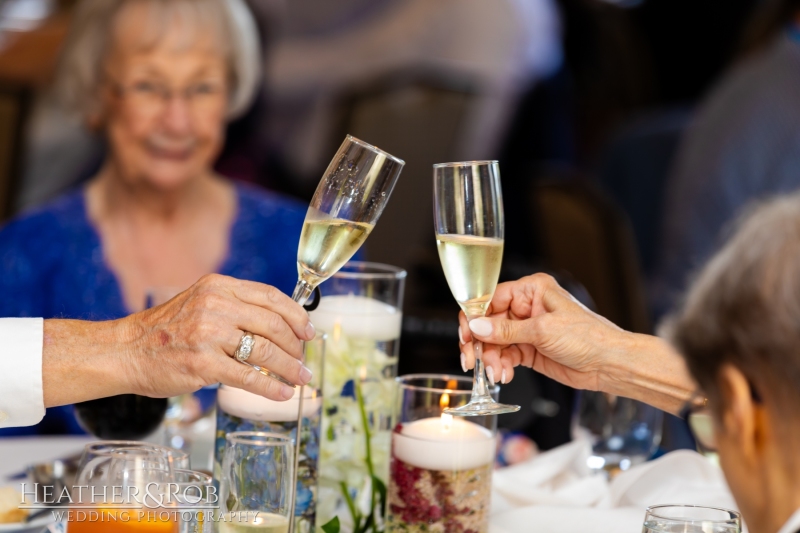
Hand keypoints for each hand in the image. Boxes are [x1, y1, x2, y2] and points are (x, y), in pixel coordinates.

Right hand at [121, 274, 315, 400]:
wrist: (125, 350)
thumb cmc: (165, 330)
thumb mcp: (200, 302)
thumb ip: (235, 307)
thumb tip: (279, 326)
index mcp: (218, 286)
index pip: (271, 296)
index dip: (296, 316)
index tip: (308, 331)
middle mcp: (215, 305)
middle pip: (274, 325)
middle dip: (295, 346)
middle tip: (303, 361)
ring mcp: (208, 334)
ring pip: (265, 351)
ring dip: (289, 368)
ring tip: (299, 379)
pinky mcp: (202, 364)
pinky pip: (247, 377)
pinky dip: (270, 387)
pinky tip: (281, 393)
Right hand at [458, 273, 632, 389]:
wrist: (610, 364)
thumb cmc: (589, 337)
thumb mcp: (542, 331)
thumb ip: (506, 330)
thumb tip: (476, 326)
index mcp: (531, 289)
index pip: (490, 298)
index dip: (474, 317)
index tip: (466, 335)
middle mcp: (527, 307)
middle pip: (488, 322)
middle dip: (481, 343)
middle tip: (473, 359)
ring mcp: (527, 329)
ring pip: (494, 342)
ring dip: (491, 358)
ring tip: (497, 372)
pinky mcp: (530, 349)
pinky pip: (505, 355)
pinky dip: (501, 365)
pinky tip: (504, 373)